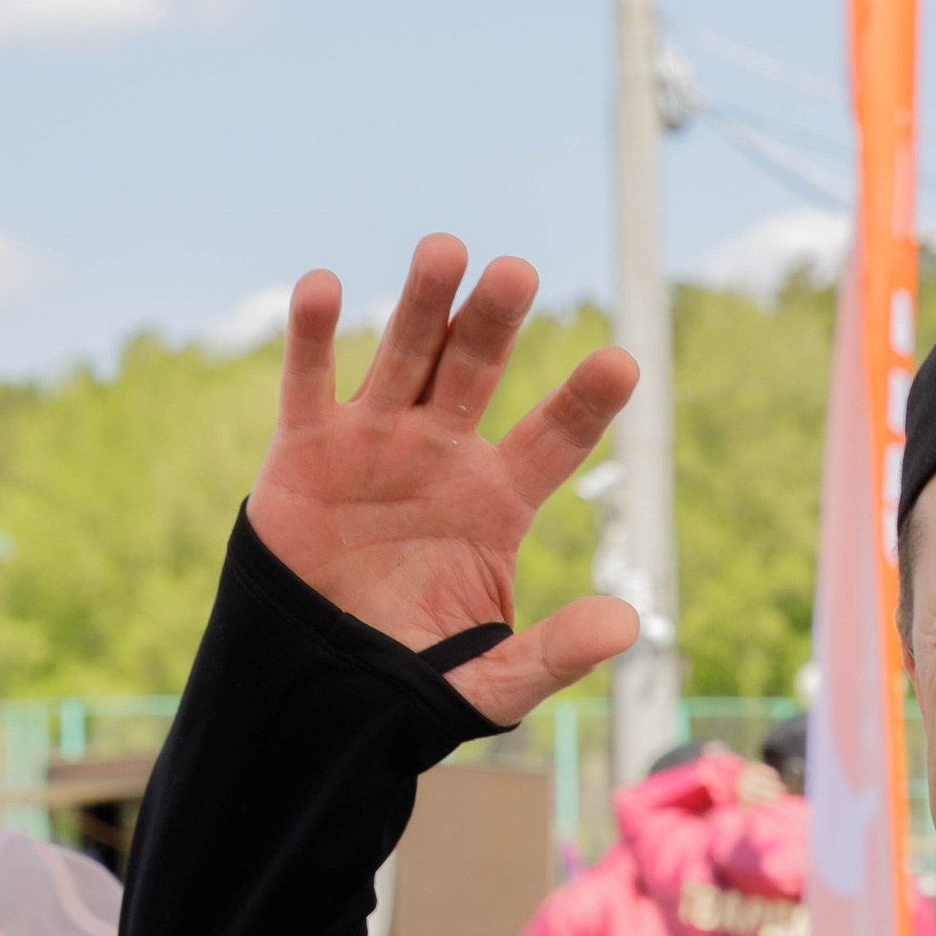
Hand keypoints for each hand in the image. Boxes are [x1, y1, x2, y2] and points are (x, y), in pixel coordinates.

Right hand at [248, 239, 641, 730]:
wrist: (314, 683)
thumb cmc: (408, 673)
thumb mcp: (491, 679)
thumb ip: (554, 654)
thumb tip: (628, 624)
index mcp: (497, 499)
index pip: (554, 440)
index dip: (584, 402)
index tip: (620, 363)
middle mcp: (442, 453)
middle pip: (475, 372)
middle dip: (494, 322)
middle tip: (518, 274)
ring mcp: (375, 440)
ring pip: (405, 356)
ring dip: (423, 303)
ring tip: (445, 251)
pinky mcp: (307, 447)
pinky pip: (309, 381)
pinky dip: (314, 334)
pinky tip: (326, 288)